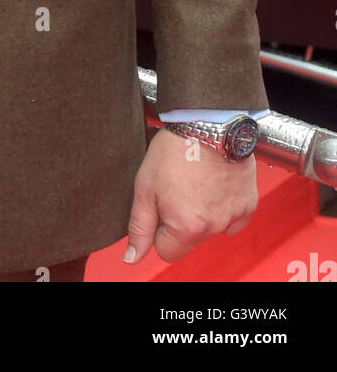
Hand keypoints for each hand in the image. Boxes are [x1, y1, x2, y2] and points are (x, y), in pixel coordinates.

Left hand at [124, 126, 256, 264]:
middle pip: (190, 241)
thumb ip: (140, 227)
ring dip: (204, 213)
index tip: (162, 206)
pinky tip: (216, 186)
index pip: (167, 252)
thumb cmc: (175, 150)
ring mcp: (233, 216)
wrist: (208, 123)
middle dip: (181, 221)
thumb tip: (133, 258)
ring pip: (211, 229)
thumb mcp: (145, 187)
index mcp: (185, 227)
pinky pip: (233, 219)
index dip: (160, 230)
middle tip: (178, 188)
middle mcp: (212, 227)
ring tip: (197, 182)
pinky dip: (224, 208)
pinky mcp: (248, 205)